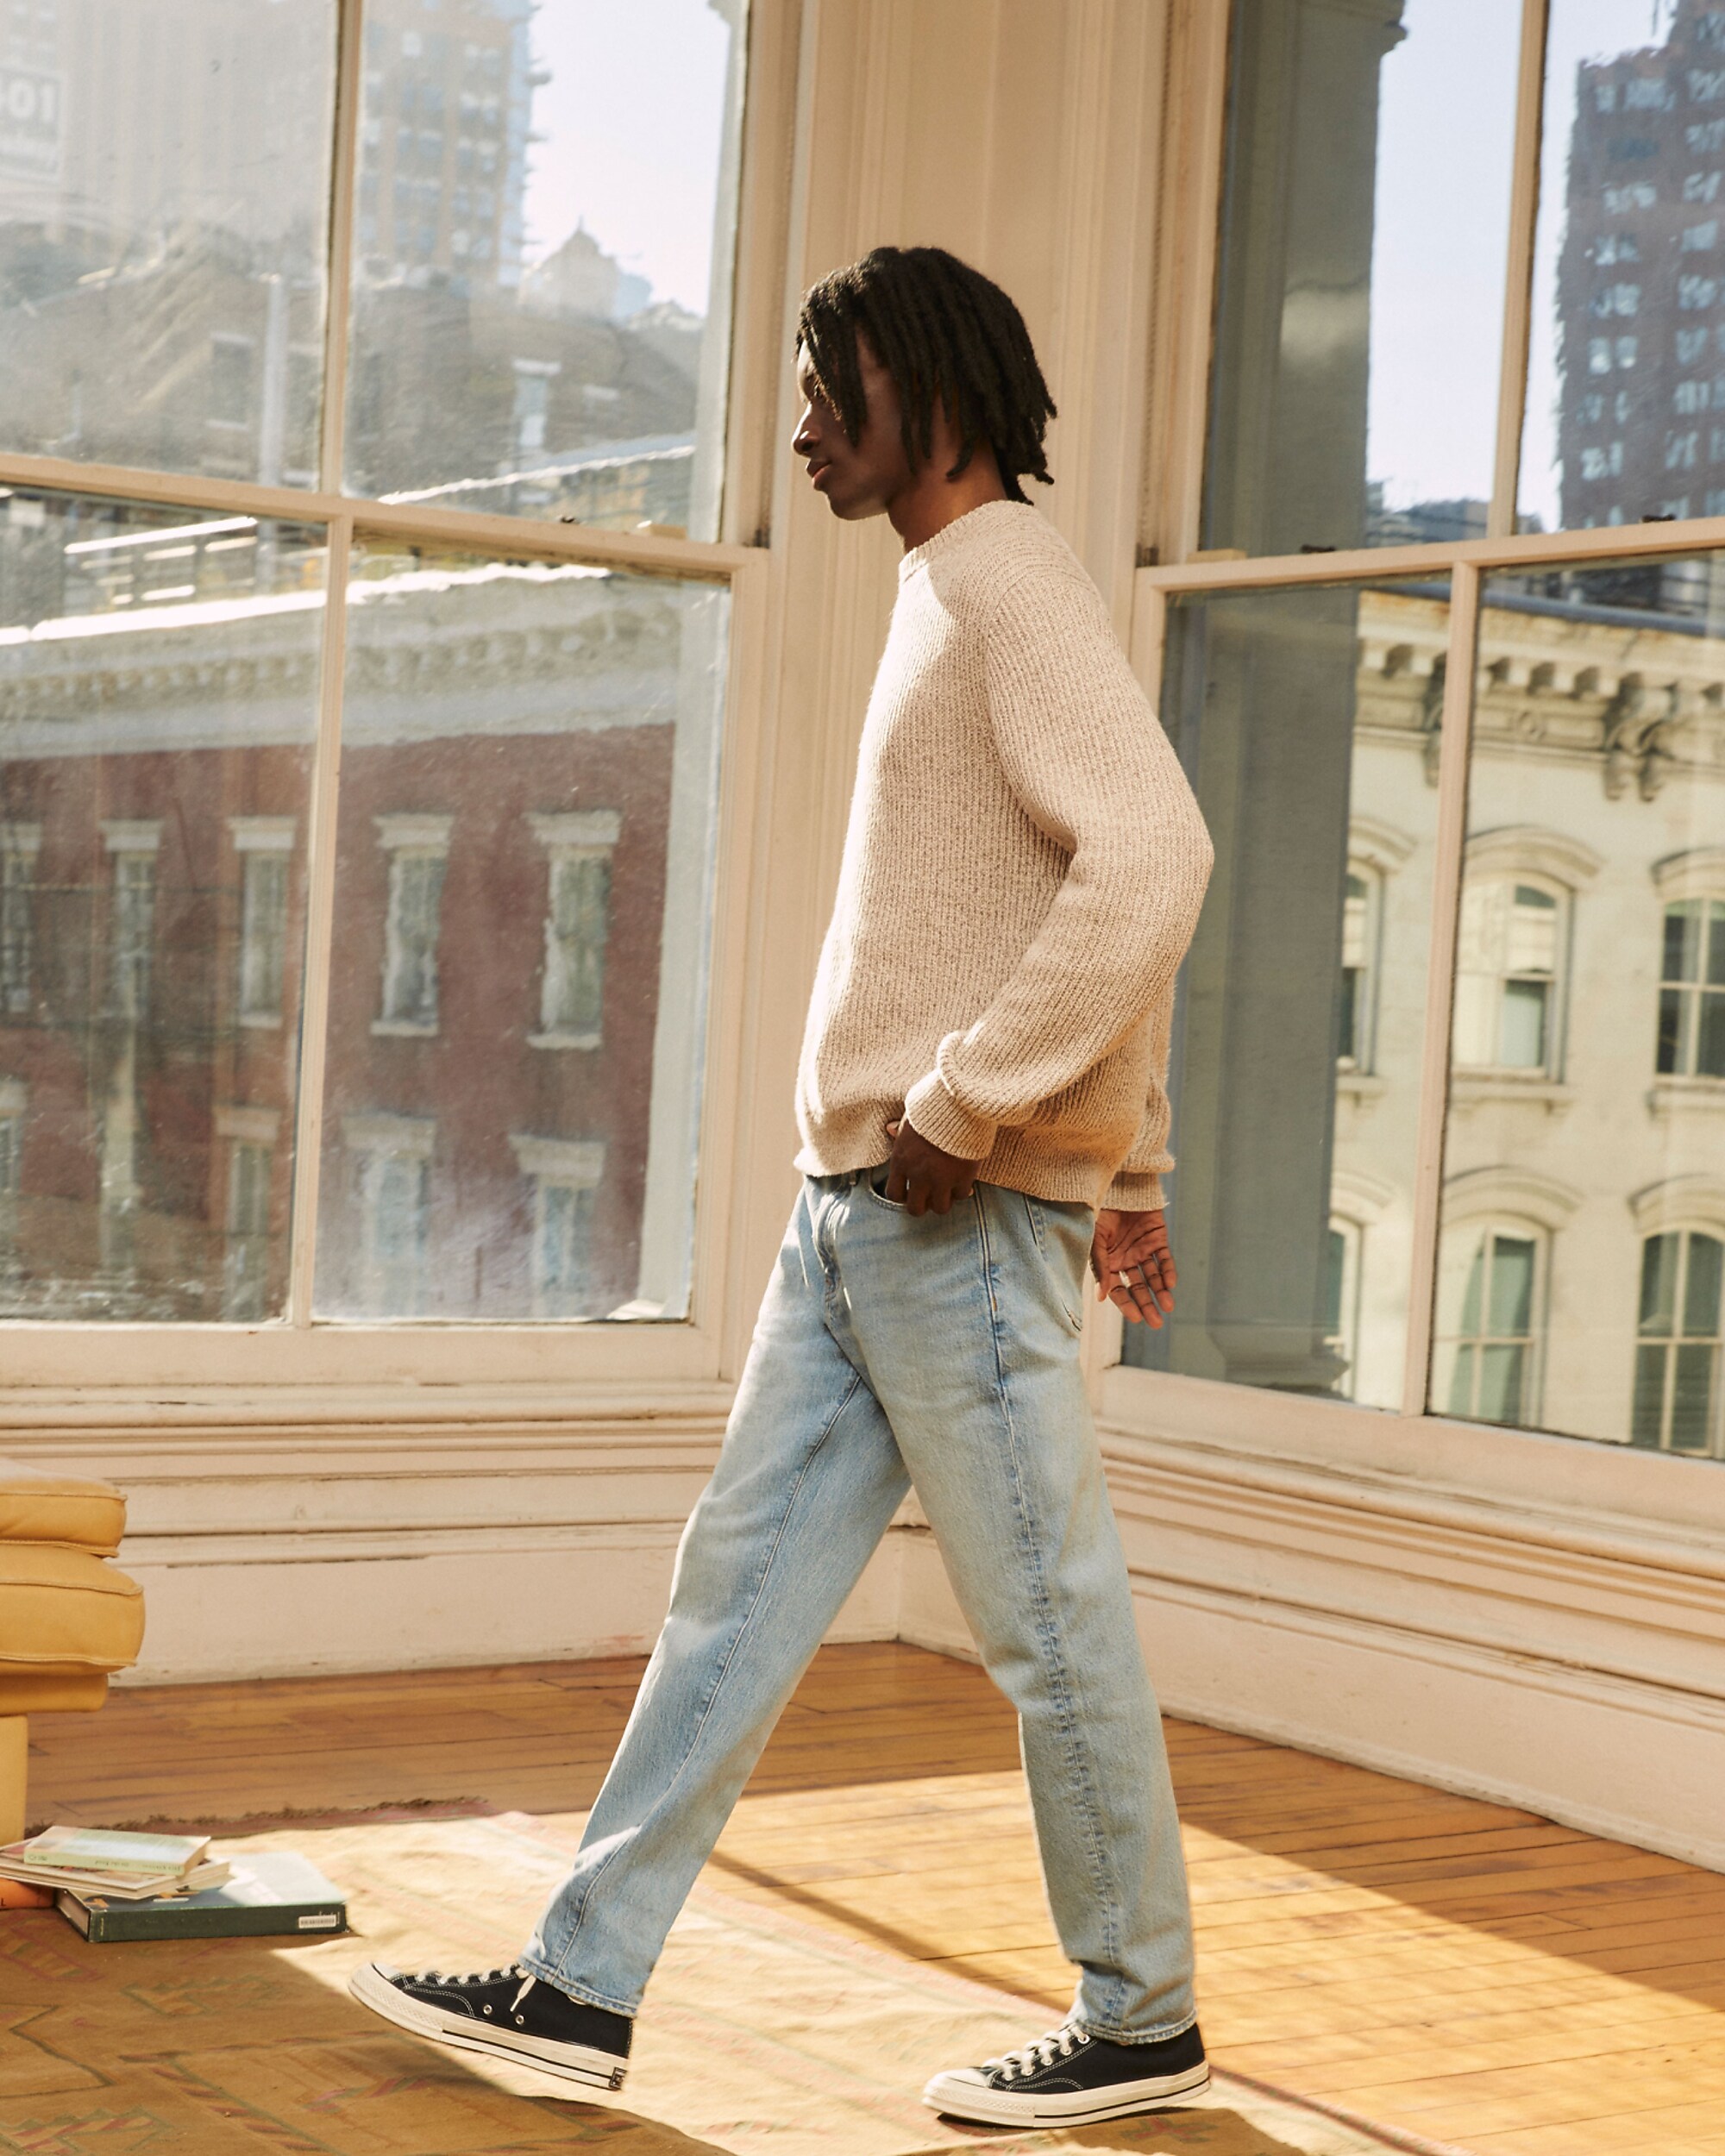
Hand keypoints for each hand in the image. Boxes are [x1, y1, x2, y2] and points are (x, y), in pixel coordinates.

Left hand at [883, 1116, 980, 1216]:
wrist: (959, 1105)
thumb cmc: (933, 1108)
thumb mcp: (910, 1117)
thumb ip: (899, 1130)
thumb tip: (889, 1129)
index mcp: (901, 1161)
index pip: (894, 1194)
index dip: (903, 1196)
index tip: (911, 1192)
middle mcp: (918, 1175)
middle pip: (915, 1209)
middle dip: (923, 1204)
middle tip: (931, 1196)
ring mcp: (941, 1179)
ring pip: (940, 1208)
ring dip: (944, 1200)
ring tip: (948, 1190)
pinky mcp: (963, 1178)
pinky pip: (961, 1196)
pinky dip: (962, 1190)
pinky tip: (963, 1180)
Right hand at [1091, 1208, 1175, 1326]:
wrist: (1120, 1185)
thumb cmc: (1101, 1211)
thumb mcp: (1096, 1240)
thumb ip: (1100, 1267)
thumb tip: (1100, 1297)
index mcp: (1109, 1263)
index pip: (1118, 1290)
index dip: (1127, 1304)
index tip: (1136, 1318)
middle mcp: (1126, 1260)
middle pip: (1138, 1288)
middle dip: (1147, 1305)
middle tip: (1156, 1322)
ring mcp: (1143, 1250)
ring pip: (1154, 1277)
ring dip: (1161, 1292)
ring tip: (1167, 1306)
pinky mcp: (1158, 1239)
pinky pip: (1165, 1259)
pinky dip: (1168, 1271)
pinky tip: (1170, 1284)